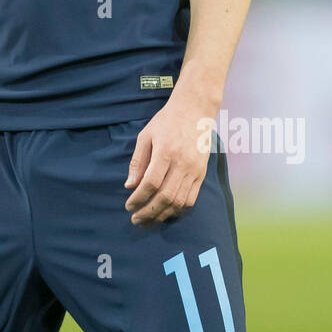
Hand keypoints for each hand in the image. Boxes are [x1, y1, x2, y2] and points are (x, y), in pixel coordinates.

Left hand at [123, 95, 214, 225]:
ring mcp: (194, 170)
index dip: (138, 198)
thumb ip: (138, 161)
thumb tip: (130, 186)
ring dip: (163, 214)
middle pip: (165, 196)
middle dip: (148, 212)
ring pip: (179, 201)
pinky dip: (179, 209)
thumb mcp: (145, 136)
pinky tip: (167, 212)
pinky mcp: (202, 174)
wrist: (195, 111)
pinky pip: (192, 199)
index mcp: (165, 152)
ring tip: (149, 220)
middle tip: (136, 220)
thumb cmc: (166, 121)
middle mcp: (182, 163)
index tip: (129, 206)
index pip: (150, 183)